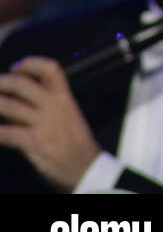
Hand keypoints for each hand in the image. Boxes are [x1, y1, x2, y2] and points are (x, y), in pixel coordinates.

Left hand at [0, 57, 102, 191]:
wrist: (86, 167)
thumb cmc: (76, 143)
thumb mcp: (69, 115)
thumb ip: (46, 105)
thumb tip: (19, 99)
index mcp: (65, 98)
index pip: (51, 70)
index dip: (31, 64)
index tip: (16, 67)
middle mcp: (54, 107)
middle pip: (23, 84)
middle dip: (3, 82)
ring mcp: (43, 124)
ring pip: (10, 106)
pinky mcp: (35, 142)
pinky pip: (7, 133)